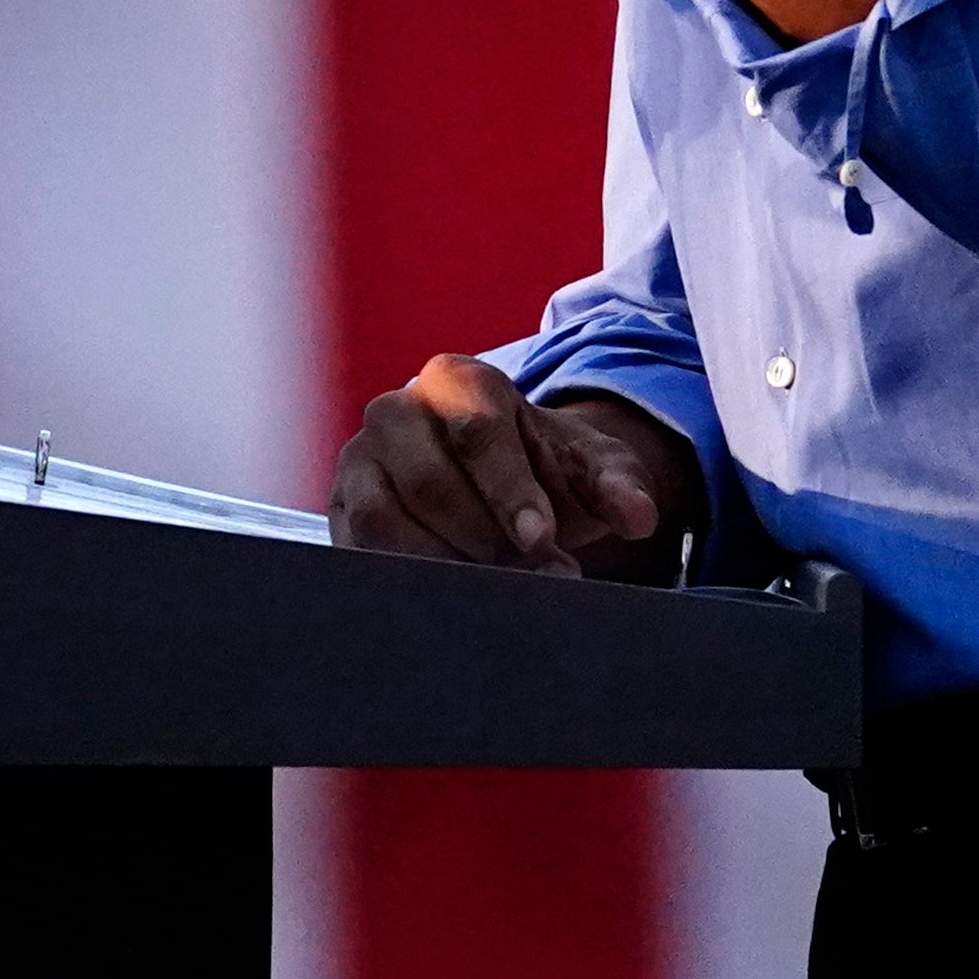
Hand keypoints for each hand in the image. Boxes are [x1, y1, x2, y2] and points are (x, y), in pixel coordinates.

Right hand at [332, 354, 703, 580]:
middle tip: (530, 576)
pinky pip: (355, 550)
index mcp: (460, 380)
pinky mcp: (340, 507)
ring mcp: (359, 458)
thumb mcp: (591, 468)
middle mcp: (396, 409)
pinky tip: (449, 598)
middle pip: (429, 482)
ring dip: (441, 563)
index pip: (478, 434)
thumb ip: (619, 485)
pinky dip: (403, 579)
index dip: (511, 493)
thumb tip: (638, 516)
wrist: (497, 483)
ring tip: (492, 587)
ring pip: (383, 520)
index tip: (541, 542)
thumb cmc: (543, 469)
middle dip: (484, 539)